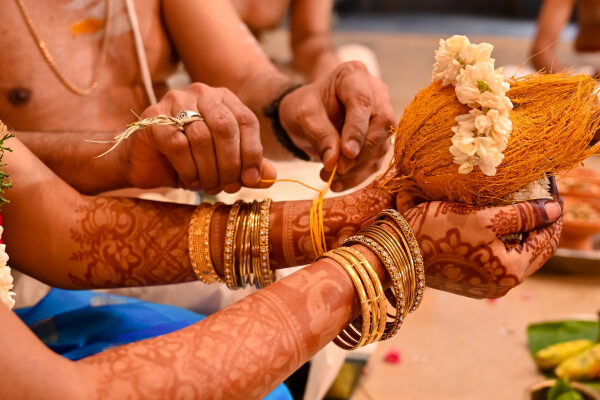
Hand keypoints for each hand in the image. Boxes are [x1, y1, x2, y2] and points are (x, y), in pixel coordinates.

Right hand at [119, 83, 275, 193]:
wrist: (146, 164)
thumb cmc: (190, 161)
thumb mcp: (224, 165)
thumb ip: (248, 167)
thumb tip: (272, 178)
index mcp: (223, 99)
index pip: (246, 121)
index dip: (252, 153)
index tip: (251, 180)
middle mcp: (200, 94)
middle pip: (226, 127)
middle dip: (230, 164)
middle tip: (228, 187)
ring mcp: (174, 102)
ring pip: (202, 137)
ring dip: (209, 170)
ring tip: (209, 186)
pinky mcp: (153, 119)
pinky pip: (178, 145)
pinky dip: (188, 169)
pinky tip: (190, 180)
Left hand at [279, 61, 395, 191]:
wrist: (307, 114)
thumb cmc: (304, 106)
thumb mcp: (303, 116)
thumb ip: (320, 136)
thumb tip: (335, 164)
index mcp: (354, 76)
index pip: (362, 102)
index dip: (357, 129)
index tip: (347, 154)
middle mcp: (375, 93)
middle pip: (381, 124)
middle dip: (360, 152)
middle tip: (337, 171)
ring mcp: (380, 116)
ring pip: (381, 145)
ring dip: (357, 168)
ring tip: (330, 179)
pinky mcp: (380, 139)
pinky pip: (375, 160)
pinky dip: (357, 176)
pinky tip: (338, 185)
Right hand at [404, 197, 562, 298]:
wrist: (396, 252)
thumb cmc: (437, 232)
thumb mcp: (482, 217)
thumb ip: (522, 214)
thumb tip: (555, 209)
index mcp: (510, 271)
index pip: (547, 240)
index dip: (552, 213)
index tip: (551, 189)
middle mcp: (501, 285)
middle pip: (534, 250)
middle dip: (540, 223)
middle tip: (539, 196)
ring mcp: (484, 286)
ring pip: (515, 255)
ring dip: (521, 232)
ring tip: (519, 206)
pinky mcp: (468, 281)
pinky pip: (496, 259)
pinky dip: (502, 241)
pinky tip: (496, 224)